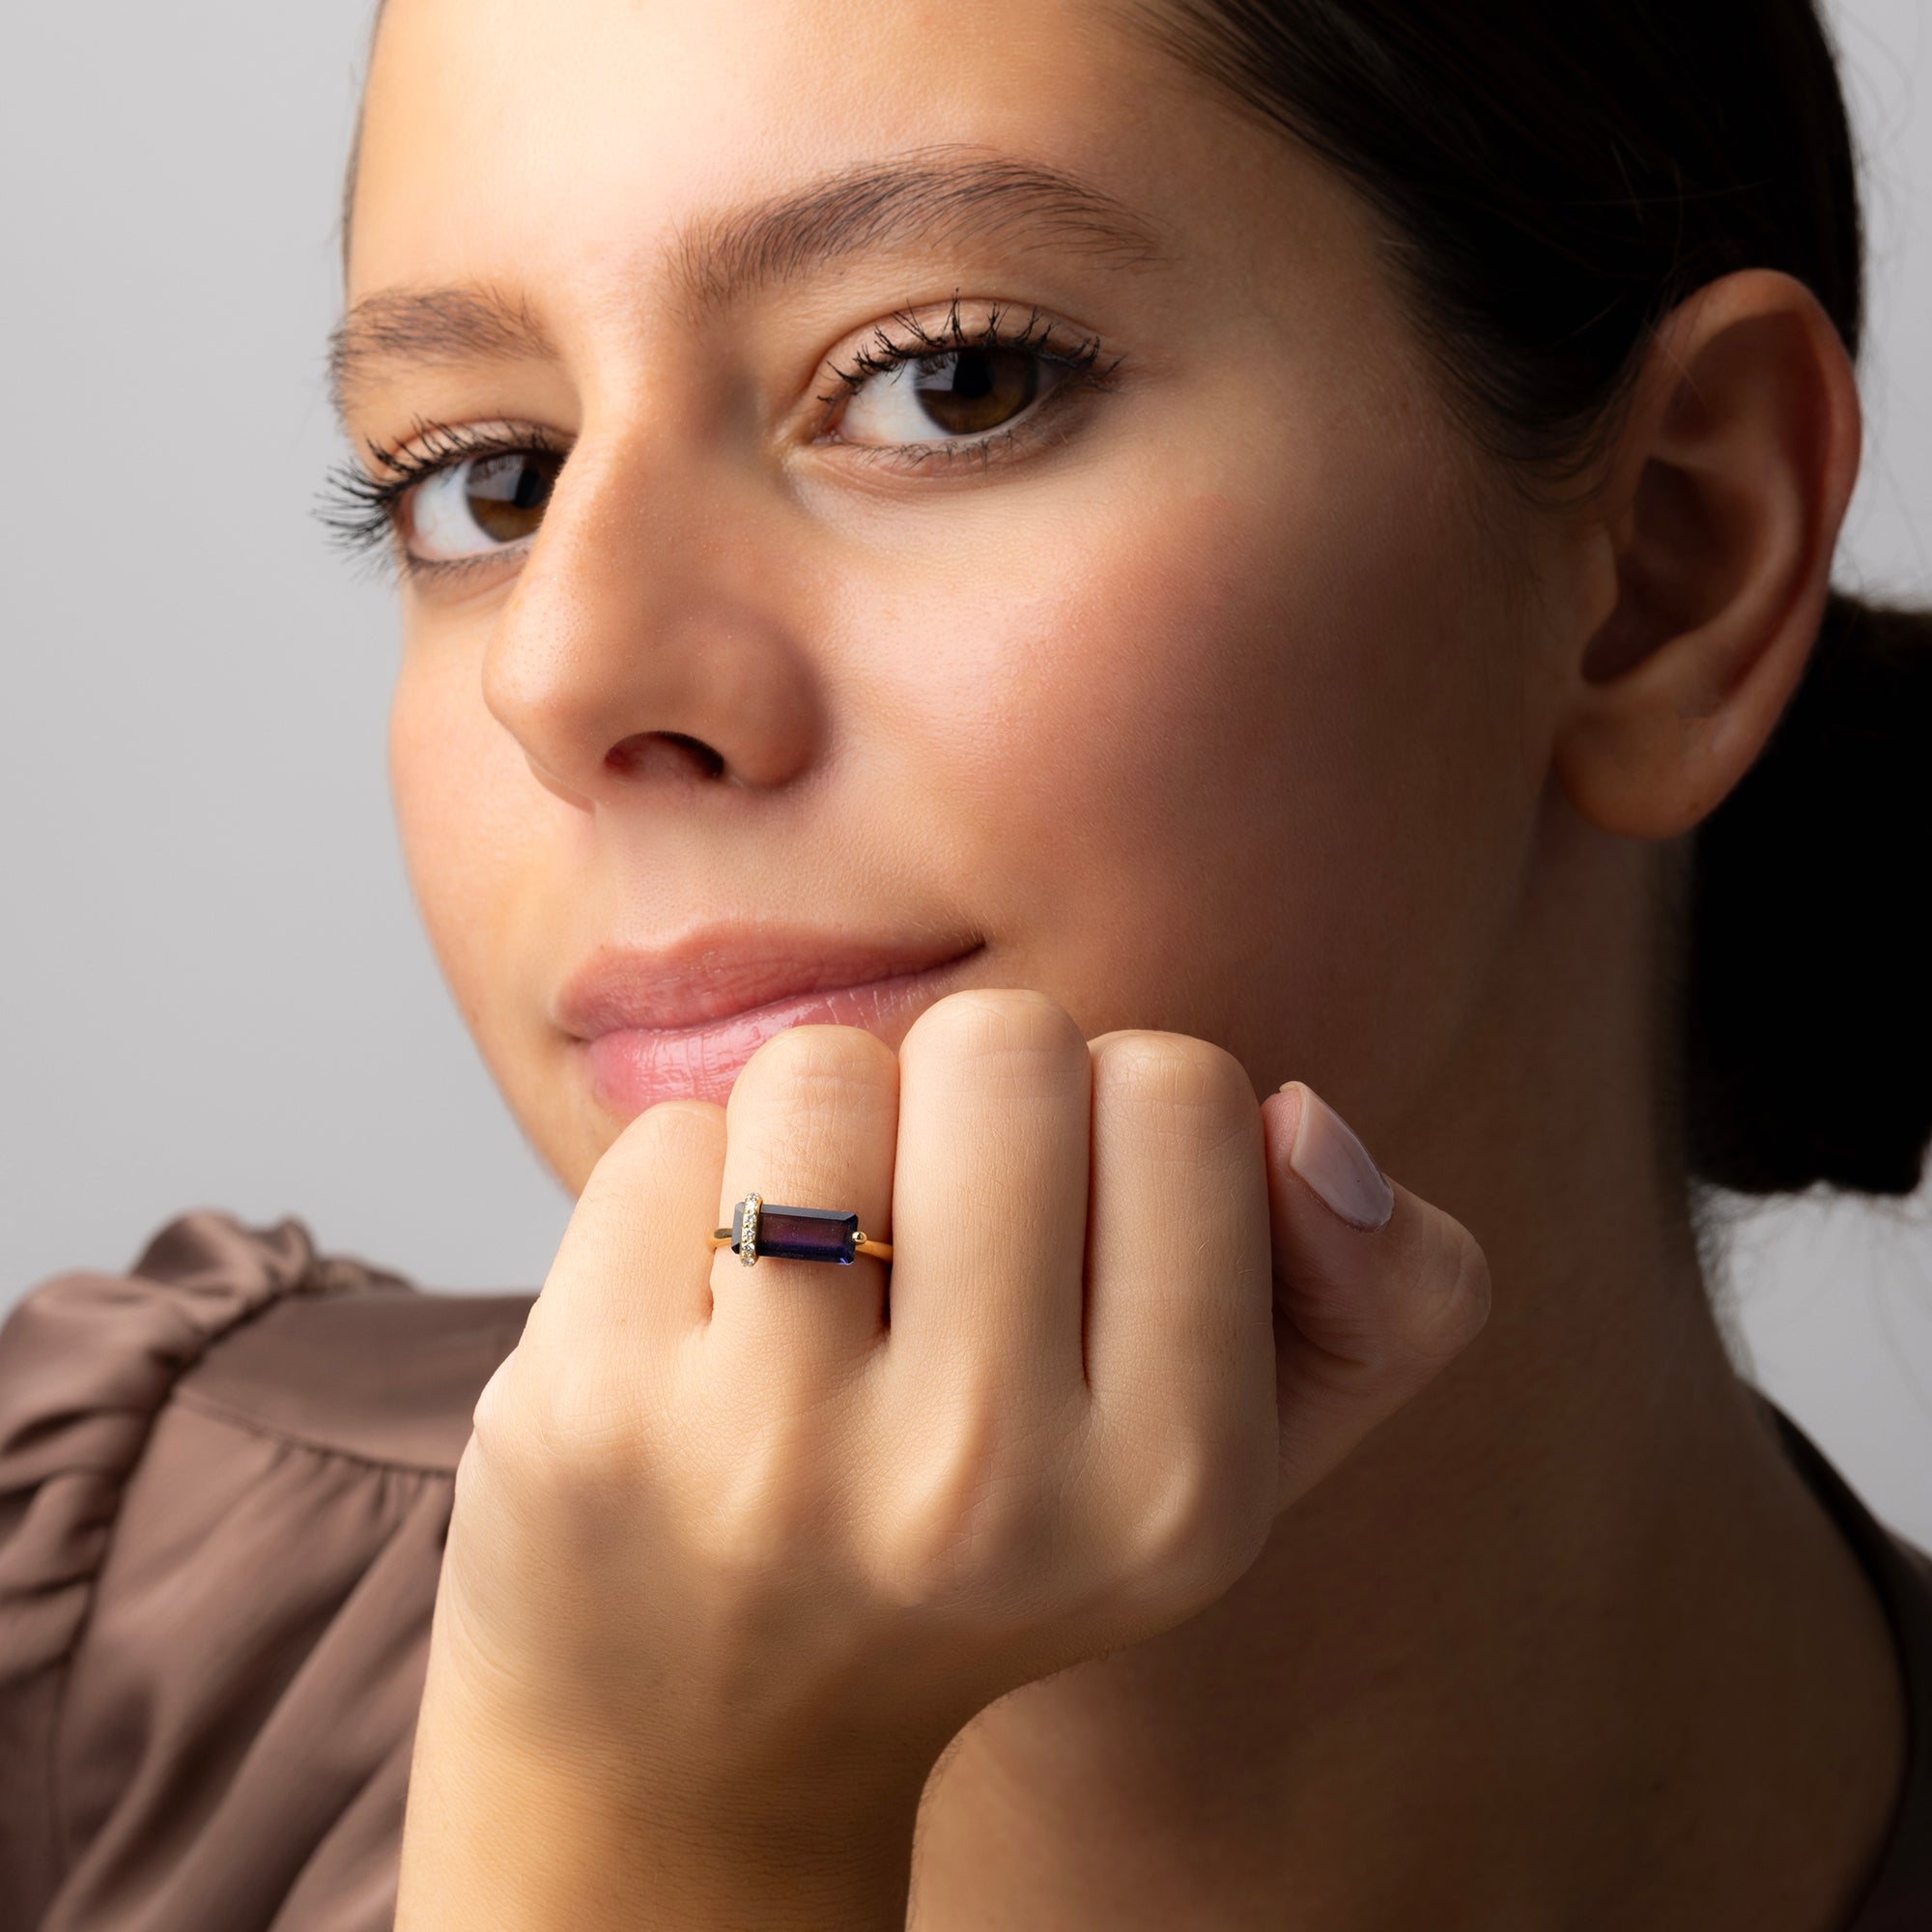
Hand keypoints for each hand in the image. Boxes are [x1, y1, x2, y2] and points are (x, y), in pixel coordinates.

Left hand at [396, 989, 1489, 1929]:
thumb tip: (1306, 1119)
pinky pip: (673, 1136)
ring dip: (822, 1133)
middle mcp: (985, 1487)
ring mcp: (772, 1460)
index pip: (1185, 1089)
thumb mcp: (1221, 1463)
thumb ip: (1370, 1301)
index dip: (1113, 1125)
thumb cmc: (980, 1552)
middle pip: (1005, 1045)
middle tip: (928, 1245)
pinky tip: (691, 1328)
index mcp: (1179, 1490)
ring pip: (827, 1067)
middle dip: (965, 1102)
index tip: (1065, 1239)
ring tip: (815, 1277)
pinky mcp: (592, 1420)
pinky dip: (687, 1190)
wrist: (706, 1748)